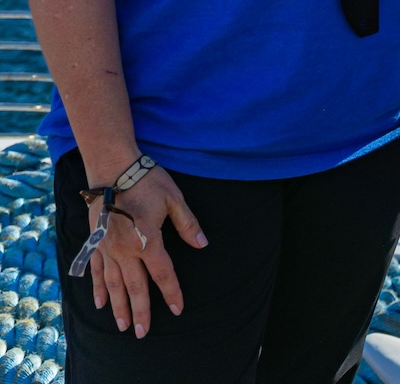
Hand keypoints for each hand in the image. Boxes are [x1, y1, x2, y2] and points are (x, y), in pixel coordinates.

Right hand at [82, 165, 206, 337]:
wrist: (112, 168)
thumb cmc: (148, 182)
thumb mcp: (175, 199)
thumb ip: (187, 224)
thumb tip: (202, 244)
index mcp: (148, 241)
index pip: (163, 274)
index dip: (171, 293)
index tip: (178, 309)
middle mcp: (125, 250)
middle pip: (135, 286)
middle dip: (141, 310)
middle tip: (142, 332)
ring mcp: (107, 248)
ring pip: (113, 284)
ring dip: (119, 306)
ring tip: (122, 325)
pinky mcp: (95, 242)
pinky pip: (95, 271)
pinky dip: (97, 288)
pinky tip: (100, 303)